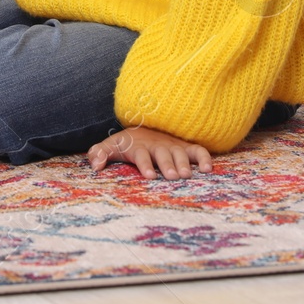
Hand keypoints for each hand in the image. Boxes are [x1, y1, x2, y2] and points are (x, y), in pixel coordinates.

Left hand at [87, 125, 212, 179]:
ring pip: (180, 153)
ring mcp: (172, 145)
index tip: (149, 176)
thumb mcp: (111, 145)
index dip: (145, 164)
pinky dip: (204, 157)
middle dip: (168, 164)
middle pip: (163, 154)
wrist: (145, 127)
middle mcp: (157, 145)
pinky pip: (197, 150)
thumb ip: (99, 153)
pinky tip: (208, 169)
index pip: (142, 155)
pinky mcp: (184, 147)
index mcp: (139, 146)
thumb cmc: (127, 142)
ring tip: (187, 175)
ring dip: (184, 163)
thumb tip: (95, 164)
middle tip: (173, 176)